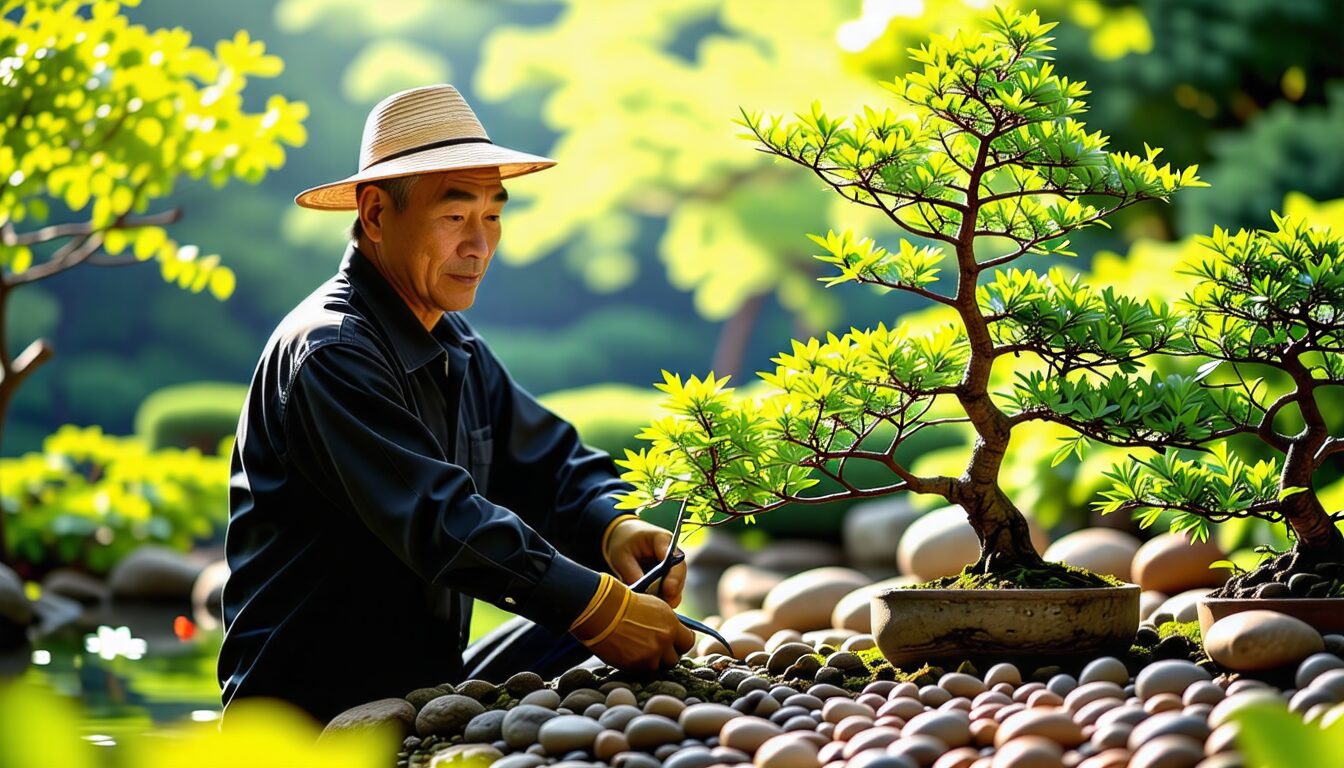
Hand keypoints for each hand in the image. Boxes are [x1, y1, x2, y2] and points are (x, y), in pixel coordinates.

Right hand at [574, 577, 694, 669]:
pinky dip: (638, 665)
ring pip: (658, 667)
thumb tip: (675, 634)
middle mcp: (664, 641)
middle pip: (674, 659)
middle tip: (655, 651)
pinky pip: (642, 671)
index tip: (673, 644)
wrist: (603, 610)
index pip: (688, 642)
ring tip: (641, 653)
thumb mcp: (655, 607)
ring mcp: (650, 655)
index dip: (680, 644)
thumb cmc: (626, 604)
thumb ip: (668, 623)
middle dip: (666, 656)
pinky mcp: (635, 665)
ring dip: (652, 662)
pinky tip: (629, 655)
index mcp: (671, 625)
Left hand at [603, 517, 685, 607]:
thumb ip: (632, 574)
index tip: (669, 590)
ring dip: (668, 597)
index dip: (674, 576)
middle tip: (662, 606)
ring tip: (655, 608)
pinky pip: (669, 590)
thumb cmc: (623, 542)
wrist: (623, 537)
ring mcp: (672, 566)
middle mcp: (672, 553)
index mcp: (662, 540)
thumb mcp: (621, 556)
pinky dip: (663, 598)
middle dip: (673, 591)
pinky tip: (653, 606)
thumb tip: (643, 596)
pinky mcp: (667, 577)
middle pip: (679, 574)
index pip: (674, 558)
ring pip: (676, 585)